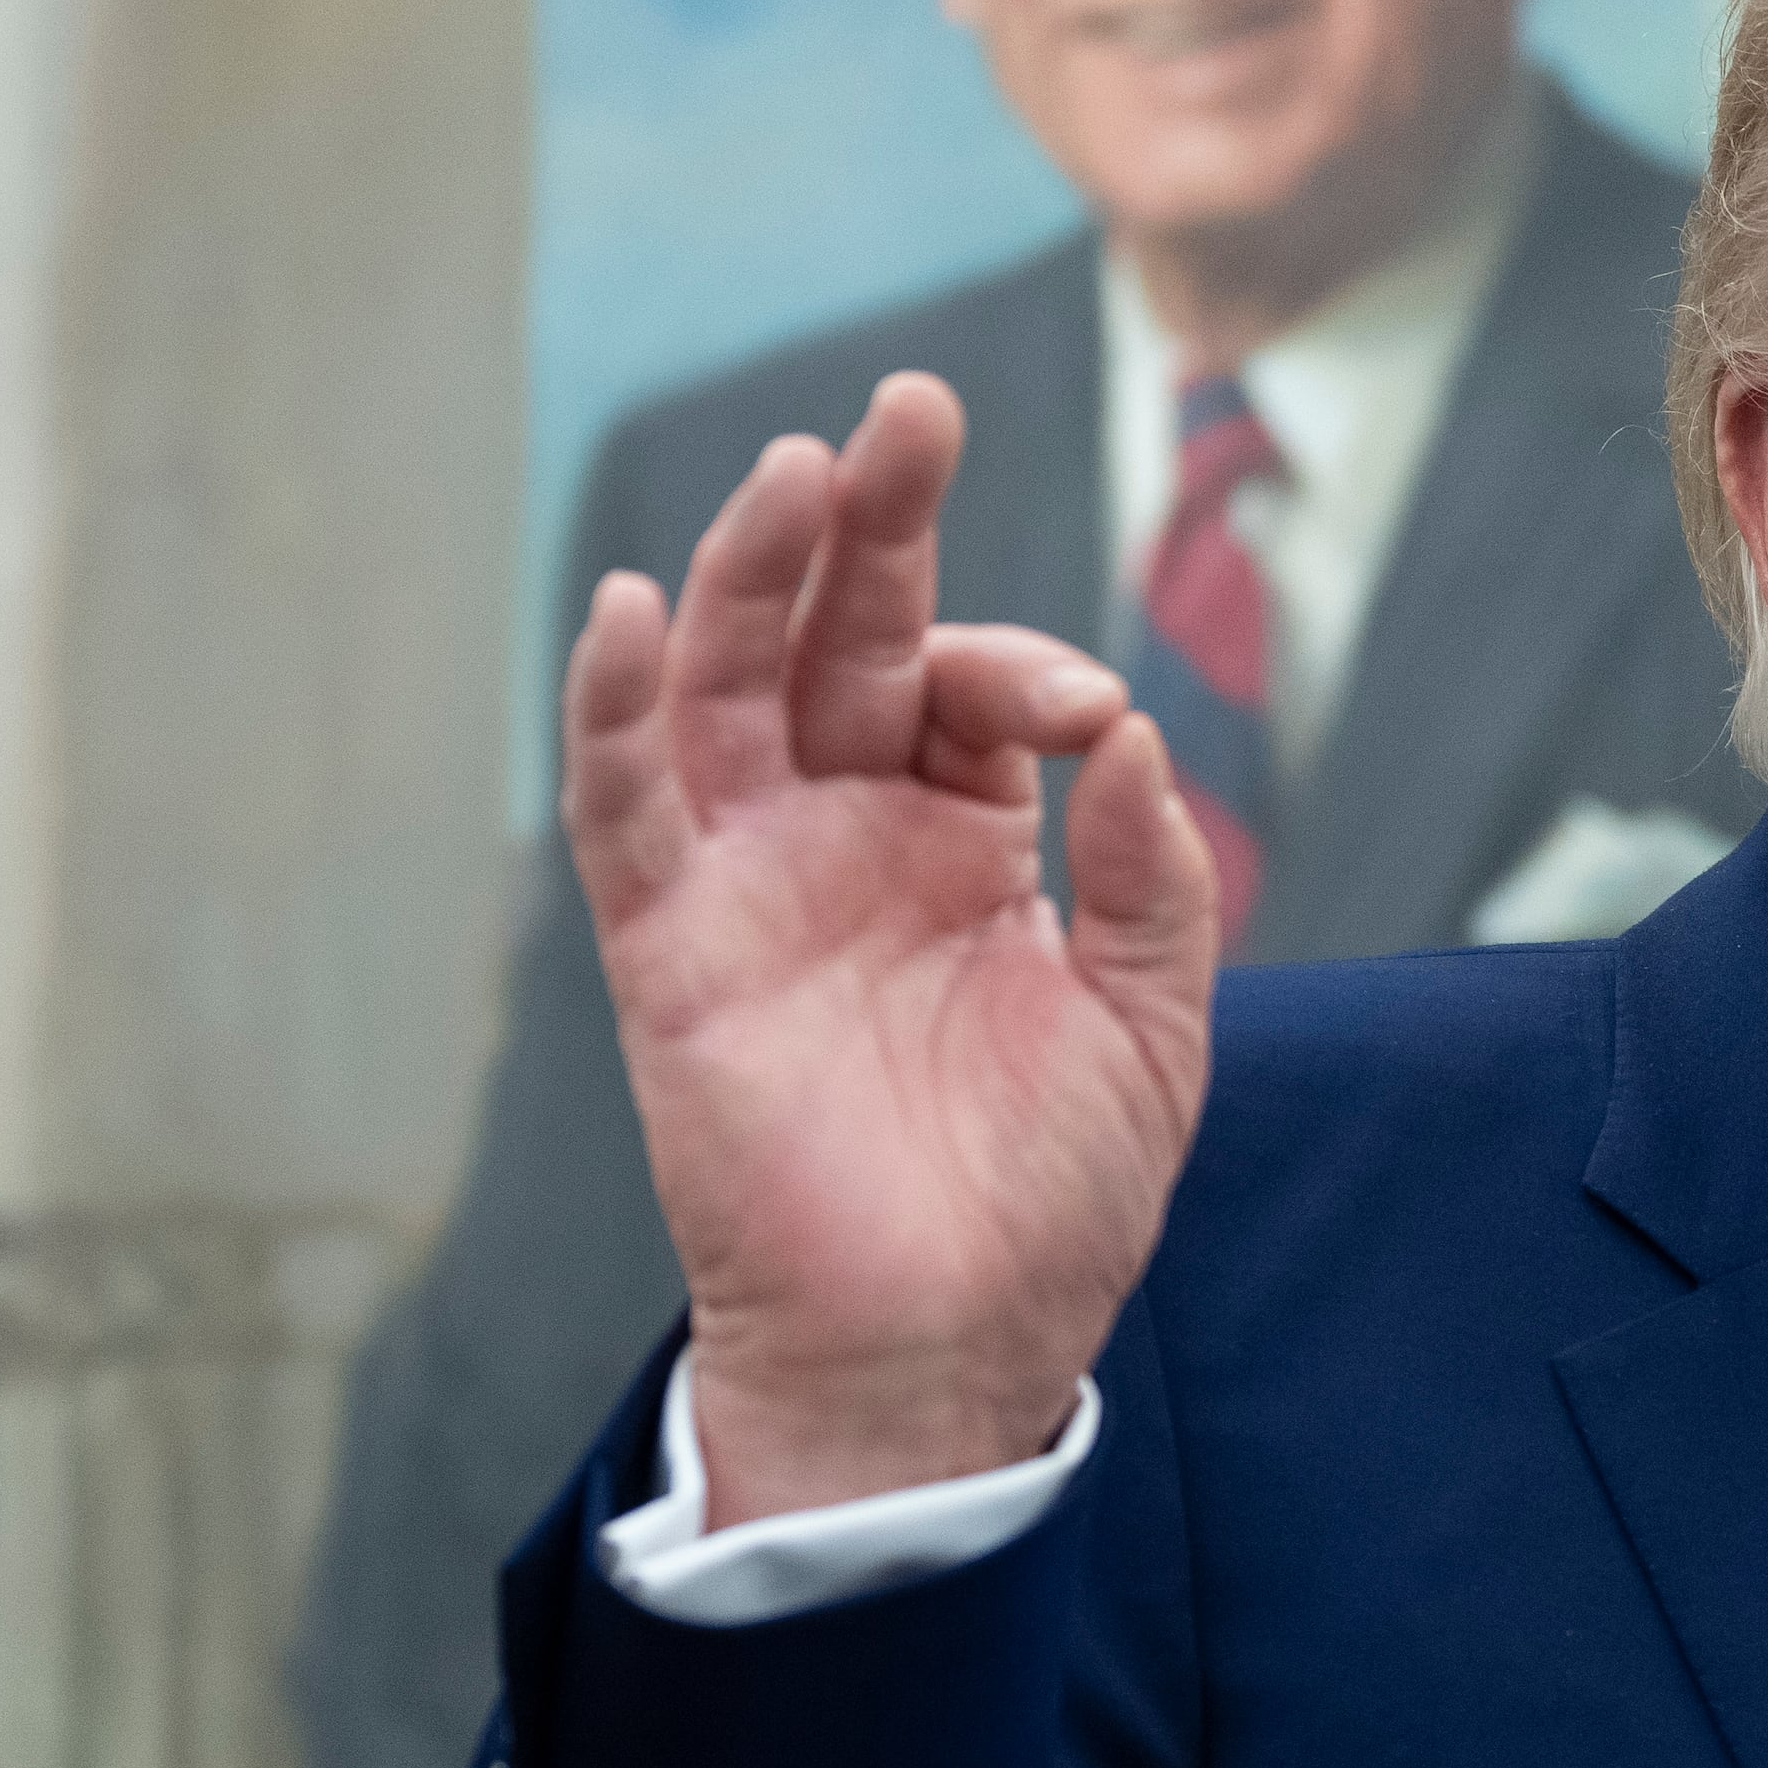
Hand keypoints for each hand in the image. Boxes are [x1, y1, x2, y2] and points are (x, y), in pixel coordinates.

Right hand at [563, 373, 1217, 1517]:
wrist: (948, 1358)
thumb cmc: (1046, 1206)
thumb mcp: (1150, 1026)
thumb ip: (1149, 878)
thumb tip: (1128, 732)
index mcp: (955, 841)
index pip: (964, 687)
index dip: (1021, 667)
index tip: (1084, 715)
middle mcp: (842, 837)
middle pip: (837, 636)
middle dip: (870, 519)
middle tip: (907, 409)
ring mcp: (751, 885)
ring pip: (727, 688)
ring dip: (753, 573)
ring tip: (797, 471)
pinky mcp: (673, 954)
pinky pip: (624, 811)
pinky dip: (617, 709)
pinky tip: (638, 609)